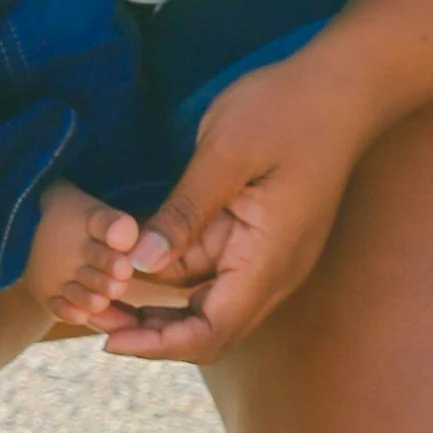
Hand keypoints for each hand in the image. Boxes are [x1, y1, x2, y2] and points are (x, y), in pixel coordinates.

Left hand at [63, 51, 377, 364]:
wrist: (340, 87)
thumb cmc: (285, 111)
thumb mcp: (225, 153)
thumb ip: (185, 210)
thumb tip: (142, 263)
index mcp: (269, 261)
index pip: (212, 333)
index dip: (159, 344)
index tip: (109, 339)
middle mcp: (272, 271)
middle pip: (207, 326)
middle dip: (150, 330)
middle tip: (91, 313)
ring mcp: (268, 254)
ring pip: (207, 298)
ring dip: (159, 302)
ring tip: (103, 290)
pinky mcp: (259, 233)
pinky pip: (213, 266)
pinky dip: (174, 271)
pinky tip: (135, 259)